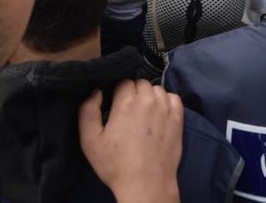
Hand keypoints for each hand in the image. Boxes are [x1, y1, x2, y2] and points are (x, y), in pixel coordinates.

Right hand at [79, 80, 182, 202]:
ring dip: (149, 96)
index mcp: (126, 101)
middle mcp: (148, 100)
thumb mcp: (89, 140)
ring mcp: (166, 108)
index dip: (117, 91)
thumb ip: (87, 110)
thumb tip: (97, 91)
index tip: (115, 105)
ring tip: (143, 113)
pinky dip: (166, 101)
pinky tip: (159, 114)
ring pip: (157, 89)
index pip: (123, 81)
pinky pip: (173, 98)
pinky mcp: (178, 118)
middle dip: (133, 92)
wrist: (146, 184)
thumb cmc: (116, 165)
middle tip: (127, 111)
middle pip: (140, 83)